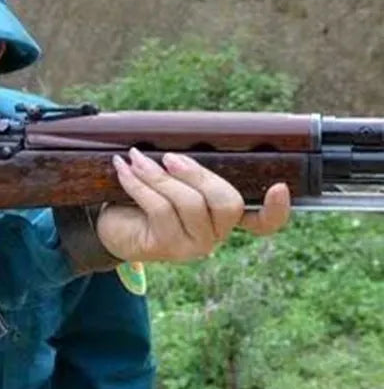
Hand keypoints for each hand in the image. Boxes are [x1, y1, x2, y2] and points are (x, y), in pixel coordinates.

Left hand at [97, 148, 291, 262]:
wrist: (107, 227)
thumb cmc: (142, 199)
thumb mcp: (170, 180)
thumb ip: (186, 168)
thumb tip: (180, 141)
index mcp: (224, 217)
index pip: (263, 223)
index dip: (276, 210)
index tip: (279, 187)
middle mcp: (215, 235)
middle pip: (225, 202)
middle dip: (198, 174)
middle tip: (168, 157)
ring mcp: (193, 245)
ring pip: (189, 204)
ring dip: (159, 176)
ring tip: (137, 158)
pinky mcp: (166, 247)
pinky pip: (159, 209)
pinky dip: (139, 184)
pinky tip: (123, 169)